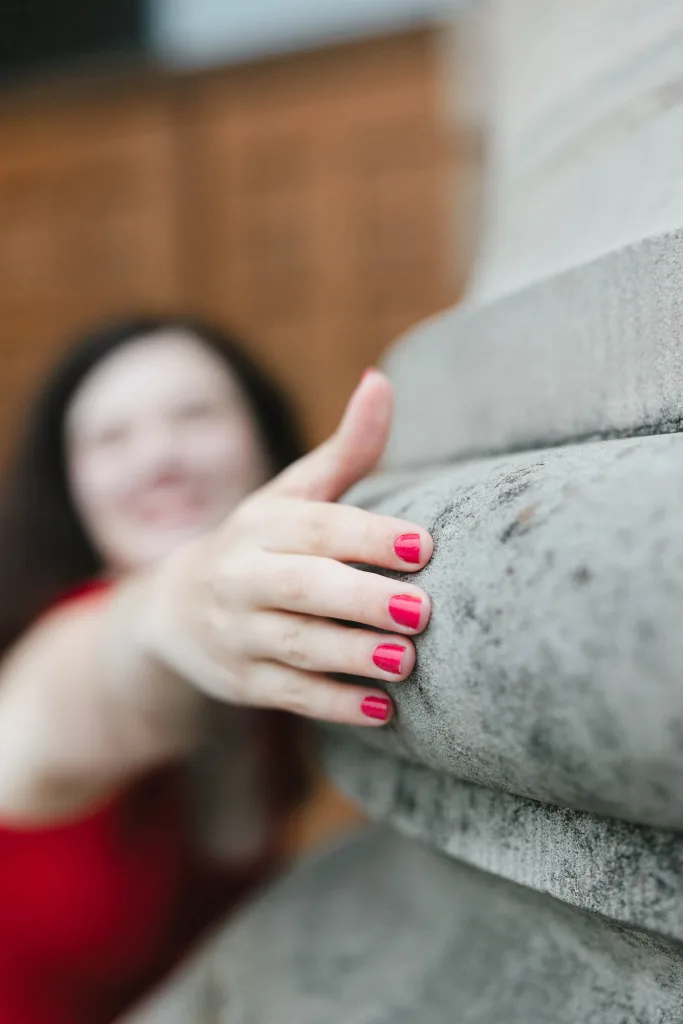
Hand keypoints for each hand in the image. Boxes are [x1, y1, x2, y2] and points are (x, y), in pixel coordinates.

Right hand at [145, 370, 432, 725]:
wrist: (175, 609)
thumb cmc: (260, 542)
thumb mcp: (292, 494)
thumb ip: (346, 449)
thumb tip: (381, 381)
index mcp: (263, 524)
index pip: (318, 526)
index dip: (369, 536)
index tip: (425, 546)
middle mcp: (243, 576)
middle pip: (303, 587)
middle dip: (363, 599)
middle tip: (424, 611)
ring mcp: (238, 632)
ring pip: (296, 645)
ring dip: (353, 655)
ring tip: (408, 661)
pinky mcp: (241, 681)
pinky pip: (288, 696)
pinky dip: (334, 704)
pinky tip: (382, 711)